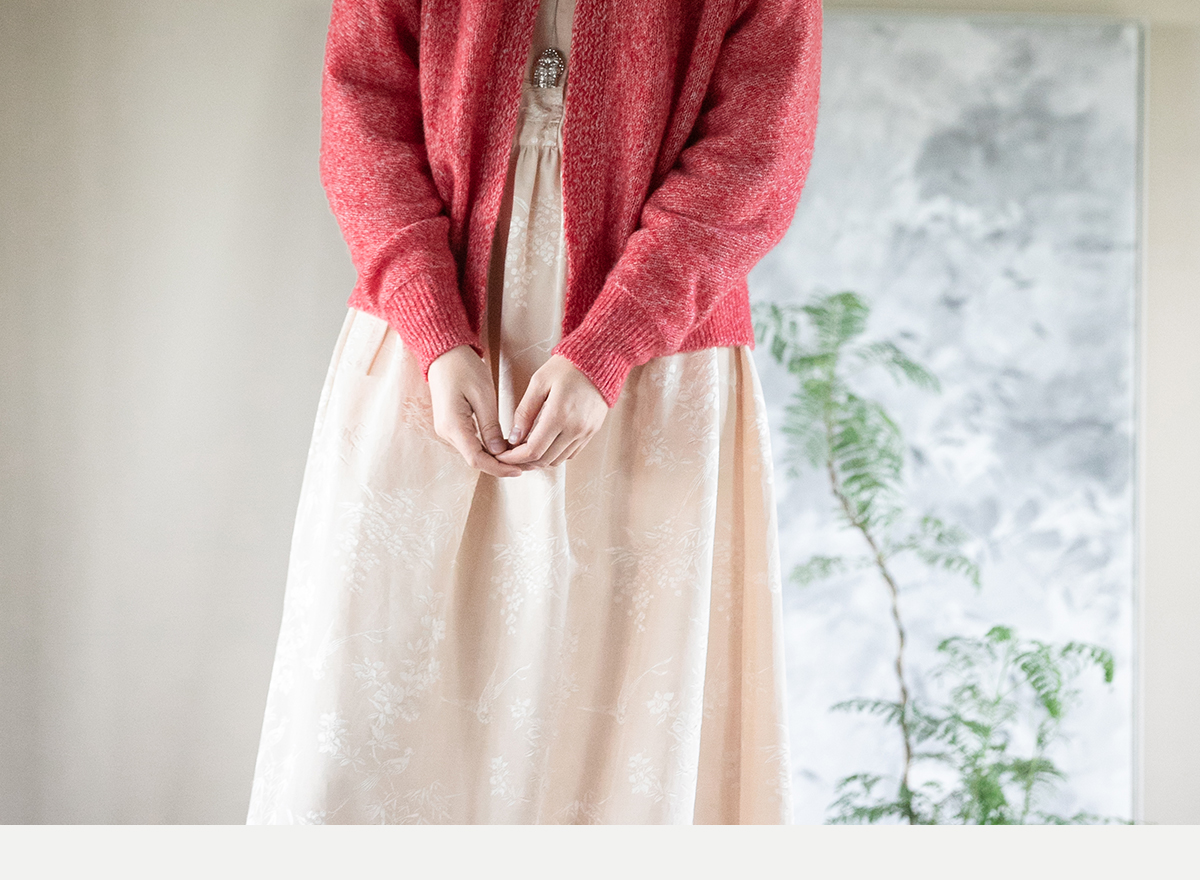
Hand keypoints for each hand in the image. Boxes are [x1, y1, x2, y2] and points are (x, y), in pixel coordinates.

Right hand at [427, 345, 522, 477]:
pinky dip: (489, 449)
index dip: (499, 468)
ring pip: (474, 453)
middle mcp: (447, 433)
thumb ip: (490, 426)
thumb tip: (499, 451)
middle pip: (475, 459)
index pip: (477, 459)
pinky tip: (506, 447)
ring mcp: (448, 430)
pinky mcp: (452, 426)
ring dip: (495, 458)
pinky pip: (471, 443)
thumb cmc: (464, 368)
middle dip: (500, 465)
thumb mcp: (482, 395)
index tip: (520, 470)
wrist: (444, 354)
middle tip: (526, 464)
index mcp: (453, 425)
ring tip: (520, 457)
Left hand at [495, 355, 607, 469]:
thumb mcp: (539, 382)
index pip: (533, 450)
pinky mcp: (592, 432)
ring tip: (526, 449)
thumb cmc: (567, 367)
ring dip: (540, 459)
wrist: (599, 360)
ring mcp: (586, 432)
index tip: (502, 455)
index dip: (514, 458)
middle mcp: (575, 428)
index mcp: (559, 415)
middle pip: (544, 460)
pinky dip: (555, 454)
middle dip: (524, 461)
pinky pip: (571, 454)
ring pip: (558, 460)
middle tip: (510, 454)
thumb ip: (525, 411)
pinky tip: (545, 443)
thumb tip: (514, 437)